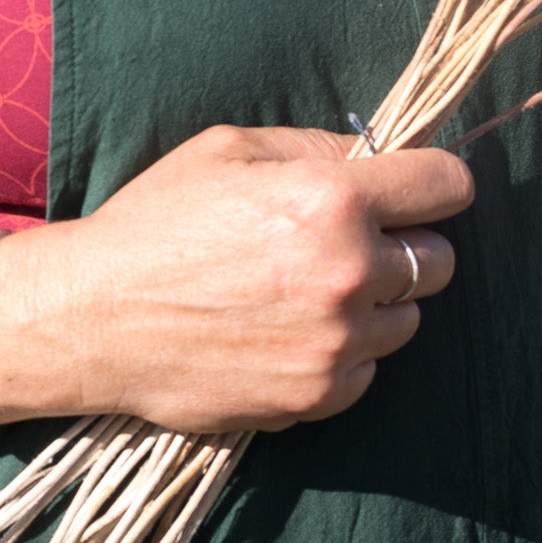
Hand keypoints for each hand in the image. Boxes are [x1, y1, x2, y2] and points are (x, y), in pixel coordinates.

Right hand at [0, 126, 471, 433]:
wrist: (92, 319)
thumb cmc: (152, 222)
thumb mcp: (226, 151)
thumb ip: (315, 147)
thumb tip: (376, 156)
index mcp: (333, 199)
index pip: (449, 184)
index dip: (434, 183)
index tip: (413, 190)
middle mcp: (349, 272)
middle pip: (441, 258)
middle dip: (403, 246)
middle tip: (344, 245)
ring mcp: (337, 342)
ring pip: (408, 320)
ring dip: (374, 305)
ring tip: (305, 293)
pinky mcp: (317, 395)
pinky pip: (369, 371)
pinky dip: (344, 355)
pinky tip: (288, 334)